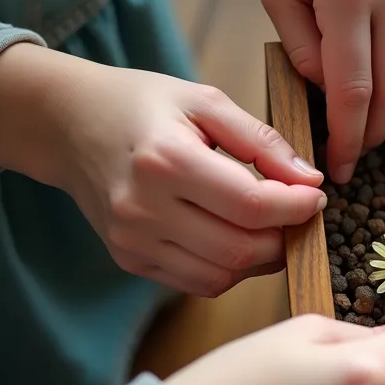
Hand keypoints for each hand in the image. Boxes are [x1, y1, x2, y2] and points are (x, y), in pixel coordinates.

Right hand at [52, 60, 325, 296]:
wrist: (68, 125)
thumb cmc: (142, 105)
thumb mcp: (205, 102)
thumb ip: (263, 140)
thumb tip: (311, 180)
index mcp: (166, 160)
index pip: (252, 206)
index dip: (297, 207)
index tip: (316, 196)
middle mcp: (143, 208)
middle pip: (240, 249)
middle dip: (284, 237)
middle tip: (298, 215)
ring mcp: (132, 240)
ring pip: (222, 276)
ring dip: (260, 259)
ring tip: (269, 227)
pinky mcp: (129, 259)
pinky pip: (197, 282)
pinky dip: (229, 268)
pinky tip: (234, 237)